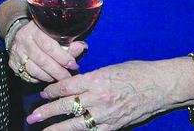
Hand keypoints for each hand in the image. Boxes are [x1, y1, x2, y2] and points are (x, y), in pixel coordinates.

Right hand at [8, 21, 85, 83]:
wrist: (23, 34)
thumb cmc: (44, 34)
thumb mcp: (56, 34)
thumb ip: (68, 42)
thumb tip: (81, 47)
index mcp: (34, 29)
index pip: (49, 46)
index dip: (63, 58)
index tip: (73, 65)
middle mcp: (22, 39)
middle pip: (42, 60)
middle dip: (58, 71)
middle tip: (68, 77)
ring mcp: (16, 52)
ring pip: (34, 70)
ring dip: (49, 77)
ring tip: (58, 78)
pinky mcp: (12, 63)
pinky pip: (27, 76)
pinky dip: (39, 79)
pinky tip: (46, 77)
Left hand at [28, 60, 168, 130]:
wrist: (160, 86)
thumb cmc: (136, 72)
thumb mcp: (109, 68)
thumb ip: (90, 77)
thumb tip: (72, 84)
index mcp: (96, 79)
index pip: (65, 86)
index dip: (51, 91)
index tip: (42, 93)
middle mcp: (98, 97)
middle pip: (66, 106)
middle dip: (46, 112)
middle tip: (32, 116)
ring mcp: (106, 114)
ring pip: (75, 124)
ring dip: (57, 129)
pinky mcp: (114, 125)